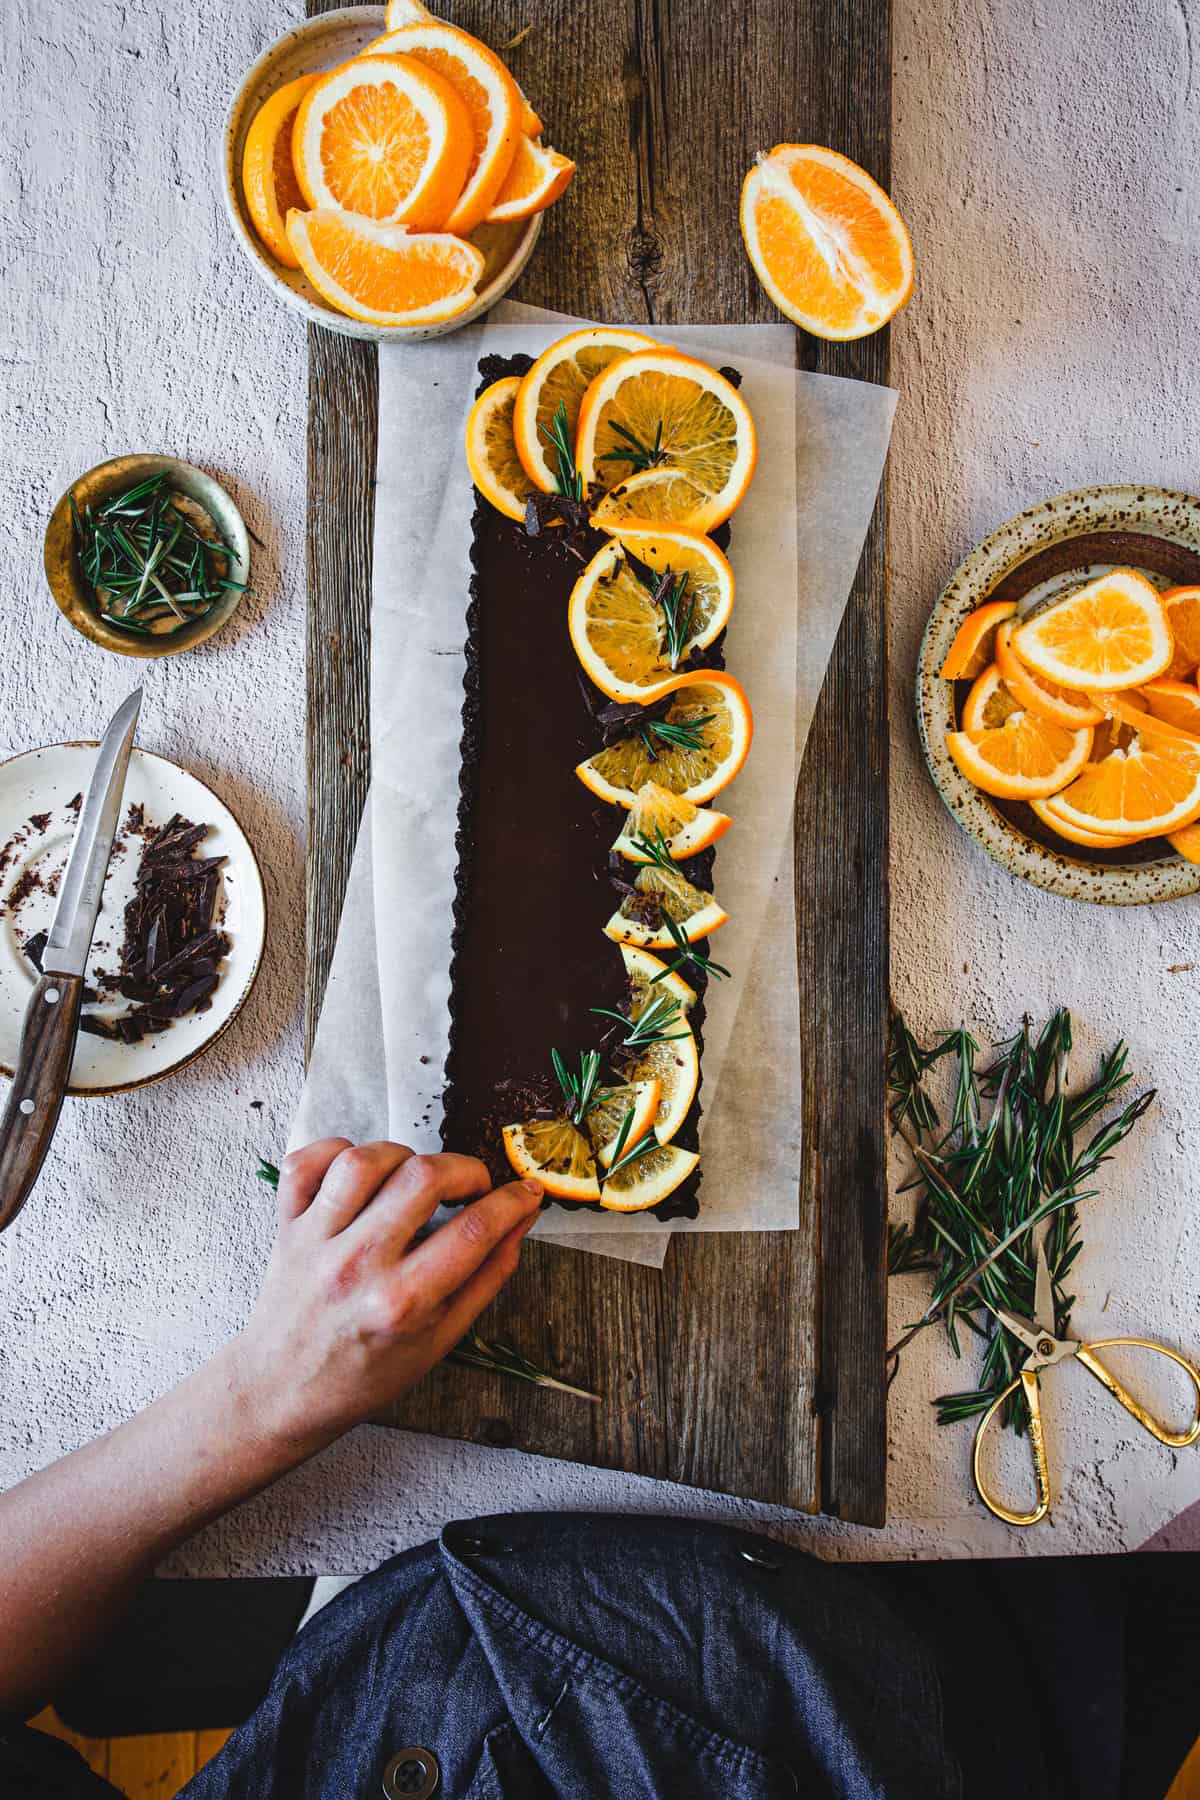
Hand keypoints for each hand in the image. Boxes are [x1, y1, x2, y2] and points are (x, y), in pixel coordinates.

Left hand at [230, 1140, 542, 1451]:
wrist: (283, 1390)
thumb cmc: (366, 1372)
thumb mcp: (442, 1339)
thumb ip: (487, 1276)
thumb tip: (521, 1219)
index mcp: (403, 1303)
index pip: (475, 1229)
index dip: (513, 1201)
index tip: (526, 1192)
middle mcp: (357, 1264)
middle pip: (423, 1177)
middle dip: (465, 1170)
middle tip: (471, 1188)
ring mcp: (316, 1240)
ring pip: (366, 1159)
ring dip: (403, 1157)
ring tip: (413, 1180)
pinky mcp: (287, 1224)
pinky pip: (308, 1161)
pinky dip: (337, 1151)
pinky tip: (361, 1174)